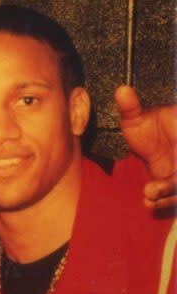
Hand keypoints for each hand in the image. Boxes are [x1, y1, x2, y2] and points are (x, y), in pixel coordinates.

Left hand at [115, 84, 176, 209]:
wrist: (151, 136)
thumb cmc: (148, 125)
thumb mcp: (137, 116)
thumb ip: (131, 107)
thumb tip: (122, 90)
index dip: (175, 177)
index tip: (158, 181)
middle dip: (172, 189)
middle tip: (150, 192)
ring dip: (169, 199)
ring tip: (148, 200)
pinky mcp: (175, 184)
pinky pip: (174, 197)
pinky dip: (165, 202)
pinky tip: (149, 203)